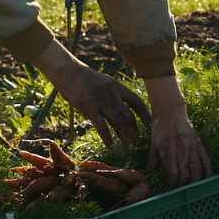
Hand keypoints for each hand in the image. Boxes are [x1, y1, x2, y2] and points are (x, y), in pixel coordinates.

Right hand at [34, 39, 151, 148]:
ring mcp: (101, 102)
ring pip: (118, 123)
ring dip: (125, 137)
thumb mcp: (104, 82)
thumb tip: (119, 107)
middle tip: (136, 142)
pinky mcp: (89, 108)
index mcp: (118, 87)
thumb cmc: (85, 78)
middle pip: (129, 116)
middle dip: (135, 131)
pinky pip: (102, 126)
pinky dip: (107, 138)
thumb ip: (113, 93)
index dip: (145, 115)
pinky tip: (110, 146)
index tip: (149, 125)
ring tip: (127, 147)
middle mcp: (113, 95)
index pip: (137, 102)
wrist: (69, 71)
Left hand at [144, 76, 211, 188]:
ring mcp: (192, 148)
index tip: (169, 194)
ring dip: (194, 184)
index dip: (171, 186)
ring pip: (196, 171)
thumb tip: (149, 173)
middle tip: (179, 196)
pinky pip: (206, 162)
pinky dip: (208, 173)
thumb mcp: (153, 143)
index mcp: (169, 150)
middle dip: (182, 188)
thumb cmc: (160, 128)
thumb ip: (153, 159)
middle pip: (185, 175)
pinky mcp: (199, 145)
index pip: (172, 173)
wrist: (172, 112)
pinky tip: (207, 182)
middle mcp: (182, 150)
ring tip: (191, 192)